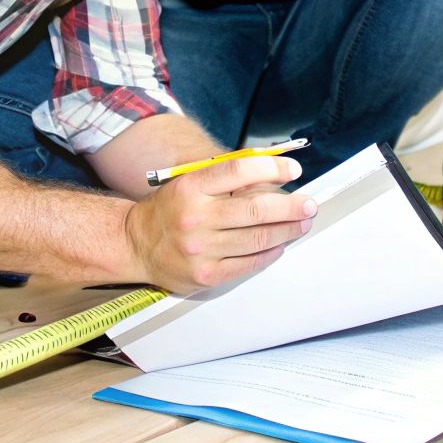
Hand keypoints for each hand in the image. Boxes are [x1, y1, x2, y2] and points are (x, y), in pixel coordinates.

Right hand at [123, 155, 314, 292]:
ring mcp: (201, 249)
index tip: (293, 170)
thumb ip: (227, 179)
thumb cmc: (171, 210)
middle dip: (291, 206)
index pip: (240, 170)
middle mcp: (195, 217)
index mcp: (191, 187)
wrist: (134, 244)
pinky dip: (270, 253)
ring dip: (287, 231)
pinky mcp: (206, 275)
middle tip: (309, 204)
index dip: (273, 168)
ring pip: (258, 239)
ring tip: (301, 224)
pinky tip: (280, 245)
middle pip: (256, 208)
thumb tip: (274, 178)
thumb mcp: (190, 182)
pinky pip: (249, 263)